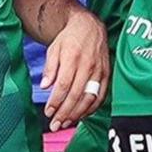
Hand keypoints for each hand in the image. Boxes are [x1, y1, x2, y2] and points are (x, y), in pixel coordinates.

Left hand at [41, 11, 108, 130]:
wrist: (90, 26)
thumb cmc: (70, 38)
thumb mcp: (54, 49)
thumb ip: (50, 68)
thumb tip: (44, 86)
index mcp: (73, 58)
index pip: (63, 85)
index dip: (55, 101)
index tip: (48, 112)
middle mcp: (88, 65)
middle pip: (76, 95)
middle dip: (65, 113)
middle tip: (55, 125)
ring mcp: (99, 70)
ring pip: (90, 97)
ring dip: (78, 113)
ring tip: (66, 123)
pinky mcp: (107, 74)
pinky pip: (101, 94)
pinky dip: (93, 107)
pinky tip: (83, 115)